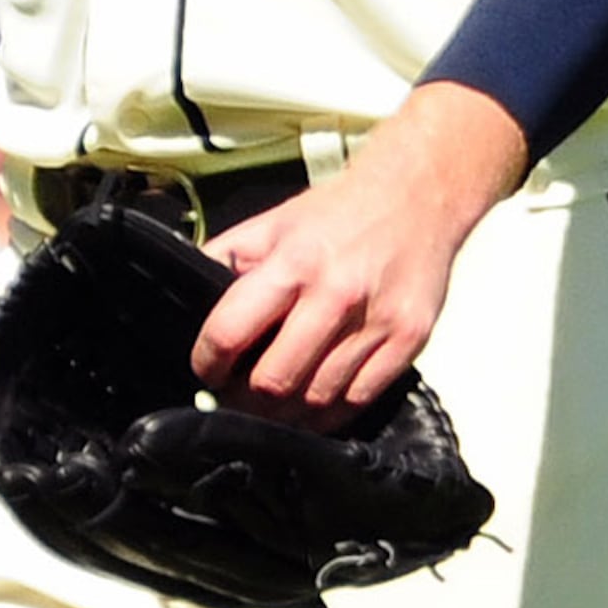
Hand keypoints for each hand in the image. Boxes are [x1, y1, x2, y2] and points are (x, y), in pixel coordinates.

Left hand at [195, 100, 504, 416]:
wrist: (421, 194)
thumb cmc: (341, 212)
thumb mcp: (274, 223)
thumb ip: (227, 259)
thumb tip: (186, 294)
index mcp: (294, 262)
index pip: (229, 333)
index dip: (207, 363)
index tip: (207, 370)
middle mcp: (336, 294)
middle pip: (273, 381)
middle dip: (244, 399)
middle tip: (238, 396)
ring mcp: (377, 321)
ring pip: (316, 400)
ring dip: (286, 413)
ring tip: (273, 403)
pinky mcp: (409, 340)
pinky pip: (358, 400)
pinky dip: (330, 413)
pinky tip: (314, 403)